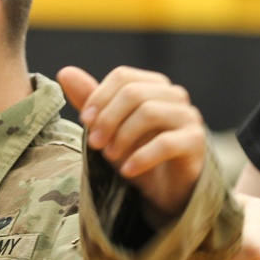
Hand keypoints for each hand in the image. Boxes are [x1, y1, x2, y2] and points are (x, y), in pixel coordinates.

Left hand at [57, 65, 206, 219]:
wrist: (168, 188)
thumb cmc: (138, 151)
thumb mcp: (109, 128)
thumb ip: (90, 101)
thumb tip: (64, 72)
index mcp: (154, 85)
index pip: (123, 76)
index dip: (100, 96)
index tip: (85, 121)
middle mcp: (174, 95)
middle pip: (134, 93)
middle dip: (108, 118)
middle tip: (94, 143)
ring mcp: (188, 117)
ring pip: (149, 113)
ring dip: (122, 136)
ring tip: (109, 156)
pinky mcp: (195, 142)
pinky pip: (166, 143)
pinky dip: (141, 157)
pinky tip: (127, 170)